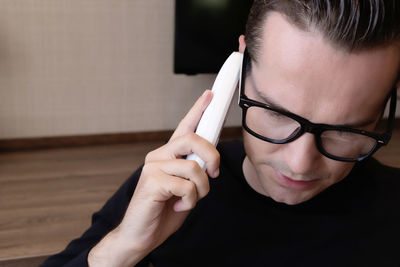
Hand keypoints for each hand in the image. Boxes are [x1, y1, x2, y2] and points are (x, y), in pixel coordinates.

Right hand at [88, 90, 219, 266]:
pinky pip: (186, 186)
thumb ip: (195, 171)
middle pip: (194, 139)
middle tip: (214, 173)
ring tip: (190, 200)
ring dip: (201, 189)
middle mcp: (159, 155)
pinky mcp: (152, 181)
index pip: (185, 126)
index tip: (210, 94)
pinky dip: (190, 201)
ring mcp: (153, 167)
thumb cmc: (164, 210)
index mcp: (168, 155)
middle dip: (213, 156)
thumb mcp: (187, 187)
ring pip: (194, 167)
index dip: (198, 109)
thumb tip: (211, 161)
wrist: (141, 235)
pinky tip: (178, 206)